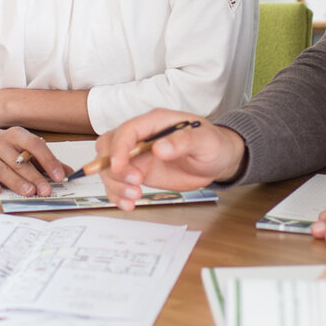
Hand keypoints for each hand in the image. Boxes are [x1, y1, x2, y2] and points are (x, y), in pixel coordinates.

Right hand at [0, 126, 69, 196]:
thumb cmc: (3, 145)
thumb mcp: (22, 146)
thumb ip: (44, 159)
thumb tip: (68, 172)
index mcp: (16, 135)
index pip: (34, 145)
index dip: (48, 161)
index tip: (59, 176)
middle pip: (18, 162)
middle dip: (34, 177)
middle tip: (46, 190)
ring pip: (2, 170)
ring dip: (16, 182)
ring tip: (29, 192)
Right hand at [96, 109, 244, 208]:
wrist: (217, 161)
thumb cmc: (213, 144)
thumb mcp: (205, 141)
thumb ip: (183, 141)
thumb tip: (159, 148)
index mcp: (155, 122)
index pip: (127, 130)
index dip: (119, 148)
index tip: (120, 167)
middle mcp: (141, 137)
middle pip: (108, 146)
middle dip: (113, 167)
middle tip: (134, 183)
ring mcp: (137, 155)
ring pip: (109, 167)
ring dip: (115, 184)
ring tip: (134, 196)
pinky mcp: (138, 172)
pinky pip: (118, 182)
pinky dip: (117, 195)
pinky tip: (128, 204)